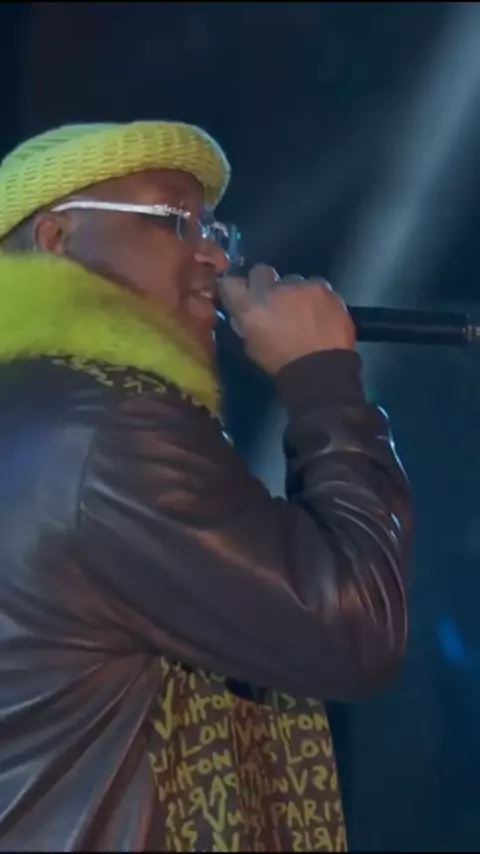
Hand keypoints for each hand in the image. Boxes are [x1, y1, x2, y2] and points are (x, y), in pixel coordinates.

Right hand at [218, 264, 356, 375]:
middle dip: (265, 283)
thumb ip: (245, 324)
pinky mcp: (323, 288)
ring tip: (305, 312)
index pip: (230, 284)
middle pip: (261, 272)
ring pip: (292, 280)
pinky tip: (322, 313)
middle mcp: (272, 291)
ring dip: (294, 292)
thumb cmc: (282, 365)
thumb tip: (242, 312)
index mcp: (250, 308)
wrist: (322, 370)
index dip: (235, 288)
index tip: (241, 294)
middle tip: (274, 301)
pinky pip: (316, 285)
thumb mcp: (253, 347)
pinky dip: (316, 297)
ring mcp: (300, 286)